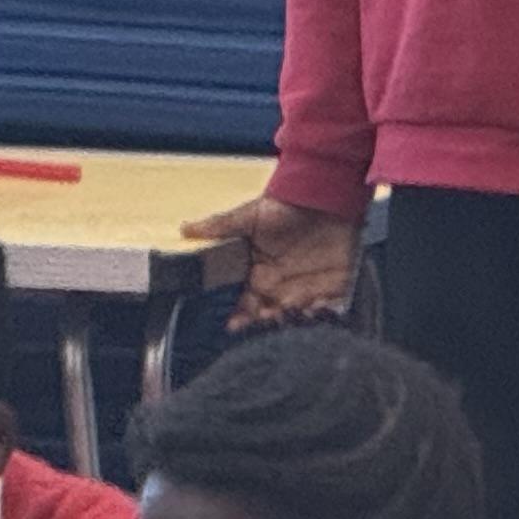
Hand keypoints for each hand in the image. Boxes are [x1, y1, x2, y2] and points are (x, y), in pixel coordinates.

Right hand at [189, 194, 360, 330]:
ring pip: (296, 317)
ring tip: (290, 315)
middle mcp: (280, 286)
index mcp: (258, 275)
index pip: (244, 304)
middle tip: (266, 319)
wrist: (324, 195)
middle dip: (265, 324)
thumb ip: (220, 227)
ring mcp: (306, 288)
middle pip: (269, 316)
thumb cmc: (285, 206)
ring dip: (292, 321)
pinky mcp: (333, 286)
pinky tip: (319, 309)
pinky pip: (329, 307)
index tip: (234, 324)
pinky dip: (324, 312)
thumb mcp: (251, 215)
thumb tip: (185, 229)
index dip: (240, 317)